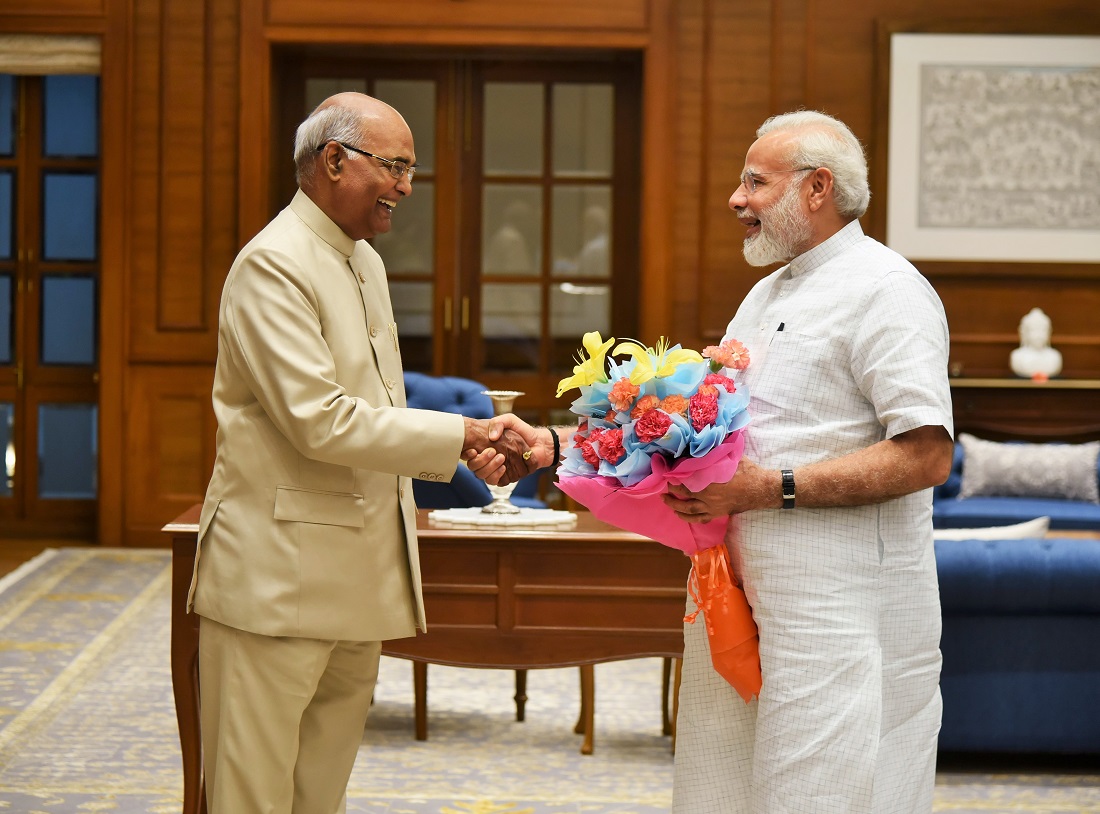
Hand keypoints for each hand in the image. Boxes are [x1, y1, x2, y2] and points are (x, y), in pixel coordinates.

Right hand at [461, 417, 535, 485]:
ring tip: (502, 458)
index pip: (468, 455)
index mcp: (484, 447)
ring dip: (490, 468)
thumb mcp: (509, 421)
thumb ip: (499, 423)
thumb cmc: (522, 431)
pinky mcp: (506, 477)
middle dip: (481, 461)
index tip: (472, 450)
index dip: (466, 455)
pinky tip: (504, 468)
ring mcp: (496, 469)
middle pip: (475, 468)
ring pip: (484, 476)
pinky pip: (497, 482)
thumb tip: (491, 437)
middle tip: (493, 451)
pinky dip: (498, 476)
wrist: (539, 442)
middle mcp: (488, 460)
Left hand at [662, 458, 778, 521]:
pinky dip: (690, 518)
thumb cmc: (747, 471)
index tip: (667, 474)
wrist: (761, 489)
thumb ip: (714, 453)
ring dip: (676, 508)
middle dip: (672, 494)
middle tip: (664, 489)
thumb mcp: (730, 457)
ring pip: (689, 512)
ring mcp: (713, 509)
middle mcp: (708, 499)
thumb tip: (703, 443)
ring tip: (667, 502)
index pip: (685, 483)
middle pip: (684, 498)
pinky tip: (683, 516)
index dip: (674, 479)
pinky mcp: (718, 514)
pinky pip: (701, 519)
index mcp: (709, 485)